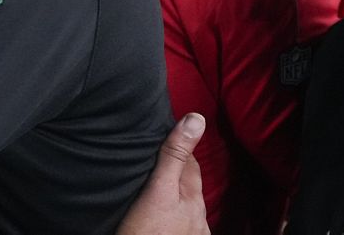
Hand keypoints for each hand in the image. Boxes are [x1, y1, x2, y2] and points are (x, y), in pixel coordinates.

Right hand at [117, 113, 208, 234]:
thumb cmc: (146, 231)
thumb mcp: (158, 189)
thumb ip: (174, 156)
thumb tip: (196, 119)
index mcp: (192, 198)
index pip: (190, 163)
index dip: (179, 148)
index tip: (165, 138)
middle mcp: (197, 218)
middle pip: (189, 186)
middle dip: (178, 173)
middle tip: (159, 161)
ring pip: (185, 207)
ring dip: (175, 197)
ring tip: (157, 190)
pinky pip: (180, 226)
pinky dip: (172, 218)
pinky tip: (161, 220)